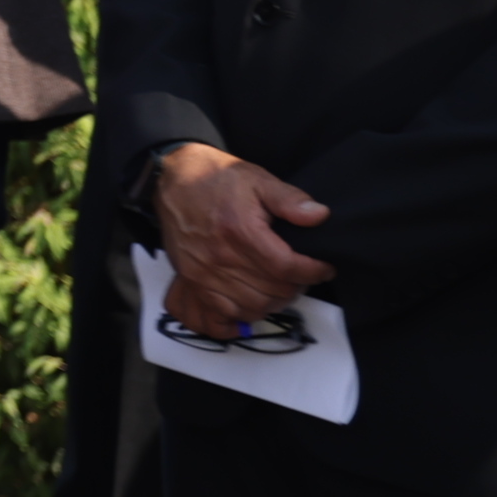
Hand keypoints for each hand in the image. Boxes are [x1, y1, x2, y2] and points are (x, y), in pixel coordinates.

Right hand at [149, 142, 335, 330]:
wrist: (173, 181)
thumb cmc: (217, 180)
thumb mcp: (258, 180)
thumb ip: (290, 199)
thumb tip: (319, 215)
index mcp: (240, 230)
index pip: (286, 267)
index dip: (312, 272)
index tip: (323, 268)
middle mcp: (220, 257)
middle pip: (271, 291)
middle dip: (296, 286)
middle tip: (302, 275)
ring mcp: (203, 274)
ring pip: (252, 307)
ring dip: (273, 301)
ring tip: (280, 286)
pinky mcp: (191, 282)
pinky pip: (220, 316)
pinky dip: (241, 316)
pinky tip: (252, 303)